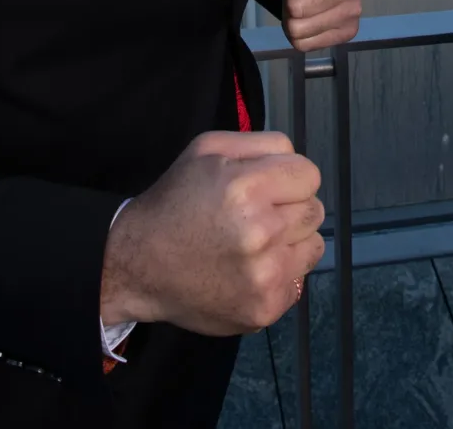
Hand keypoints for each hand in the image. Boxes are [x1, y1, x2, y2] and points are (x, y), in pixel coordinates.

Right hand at [100, 130, 323, 335]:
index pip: (310, 175)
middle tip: (257, 215)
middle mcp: (259, 233)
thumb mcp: (209, 149)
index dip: (289, 177)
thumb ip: (262, 143)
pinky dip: (281, 275)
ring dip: (291, 242)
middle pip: (314, 210)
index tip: (268, 187)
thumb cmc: (176, 201)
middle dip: (291, 208)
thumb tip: (297, 159)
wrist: (138, 265)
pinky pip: (299, 281)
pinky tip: (248, 270)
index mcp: (246, 188)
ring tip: (254, 243)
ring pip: (313, 246)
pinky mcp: (263, 309)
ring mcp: (263, 276)